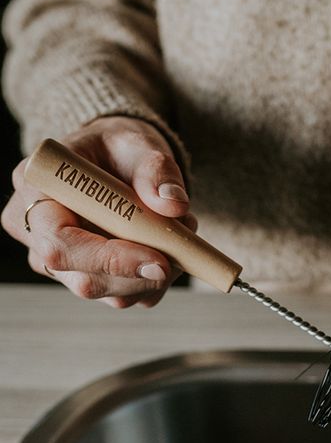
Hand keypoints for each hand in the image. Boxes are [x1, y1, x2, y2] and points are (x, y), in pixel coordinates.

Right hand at [1, 115, 195, 307]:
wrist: (122, 166)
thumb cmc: (120, 151)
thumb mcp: (137, 144)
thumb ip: (155, 170)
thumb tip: (173, 203)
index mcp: (36, 193)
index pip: (59, 243)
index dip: (108, 259)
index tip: (158, 260)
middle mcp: (41, 238)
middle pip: (86, 281)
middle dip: (143, 274)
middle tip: (182, 247)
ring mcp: (67, 268)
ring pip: (116, 295)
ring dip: (160, 273)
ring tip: (179, 231)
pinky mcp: (99, 283)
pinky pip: (136, 297)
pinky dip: (163, 278)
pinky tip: (170, 248)